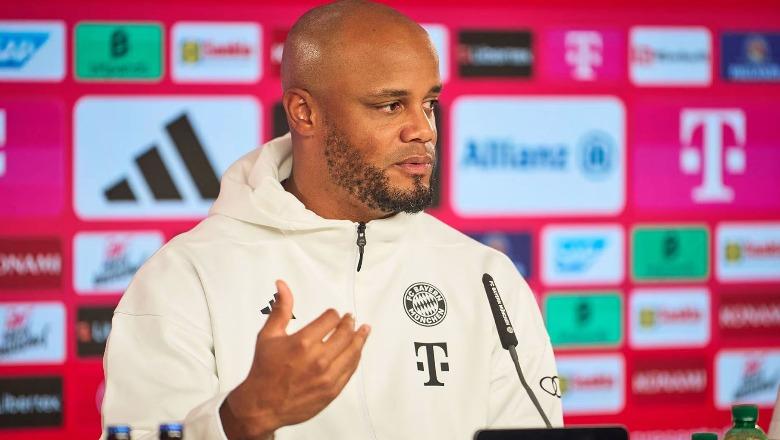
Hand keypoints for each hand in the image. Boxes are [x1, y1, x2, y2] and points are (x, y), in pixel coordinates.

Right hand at [220, 280, 370, 439]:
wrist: (263, 405)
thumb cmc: (264, 371)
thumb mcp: (269, 335)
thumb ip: (281, 309)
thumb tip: (282, 286)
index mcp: (303, 342)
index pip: (331, 319)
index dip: (333, 314)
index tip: (333, 314)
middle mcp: (318, 359)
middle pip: (345, 333)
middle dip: (349, 323)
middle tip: (351, 319)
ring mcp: (327, 376)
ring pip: (353, 351)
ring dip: (360, 338)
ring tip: (364, 330)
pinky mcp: (332, 390)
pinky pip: (350, 369)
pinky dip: (355, 357)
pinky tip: (357, 351)